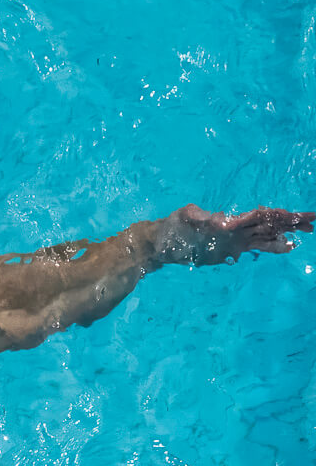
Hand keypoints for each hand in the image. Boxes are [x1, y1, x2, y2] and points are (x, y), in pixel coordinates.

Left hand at [154, 204, 314, 265]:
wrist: (164, 242)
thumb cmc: (174, 227)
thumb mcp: (184, 218)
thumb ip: (199, 216)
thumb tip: (219, 222)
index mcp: (231, 219)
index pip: (260, 216)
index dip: (279, 216)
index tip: (296, 216)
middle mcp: (237, 228)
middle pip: (270, 223)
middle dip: (291, 222)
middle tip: (314, 221)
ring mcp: (236, 239)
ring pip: (267, 234)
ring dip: (286, 233)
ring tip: (307, 233)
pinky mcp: (232, 250)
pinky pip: (257, 247)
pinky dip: (272, 246)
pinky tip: (287, 247)